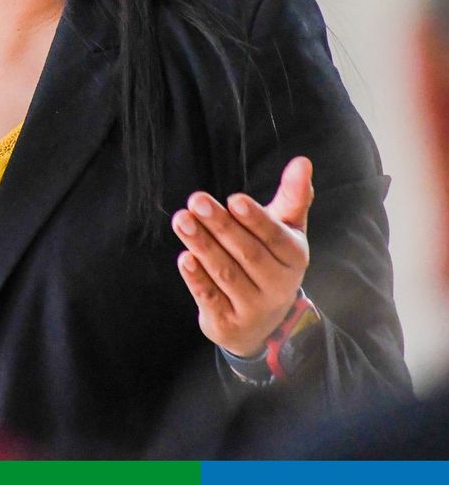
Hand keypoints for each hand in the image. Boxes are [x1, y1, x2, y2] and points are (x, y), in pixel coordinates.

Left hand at [171, 156, 313, 356]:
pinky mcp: (229, 323)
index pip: (275, 237)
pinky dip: (197, 279)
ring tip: (181, 220)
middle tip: (196, 200)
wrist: (263, 324)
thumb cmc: (270, 261)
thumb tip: (303, 161)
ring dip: (202, 245)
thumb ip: (292, 196)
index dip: (255, 219)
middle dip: (220, 226)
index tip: (234, 198)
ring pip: (226, 273)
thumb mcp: (285, 230)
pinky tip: (184, 258)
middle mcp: (278, 285)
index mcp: (294, 257)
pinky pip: (211, 298)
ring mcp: (254, 308)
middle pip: (247, 253)